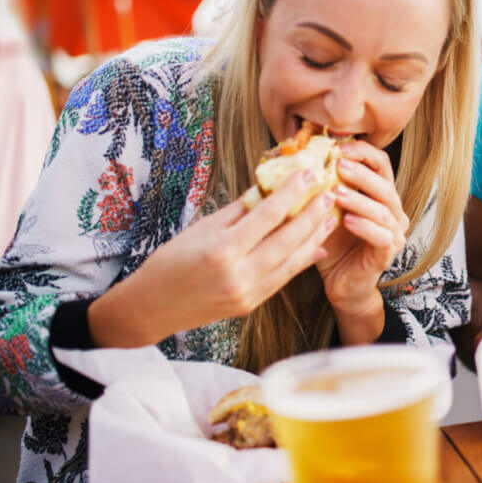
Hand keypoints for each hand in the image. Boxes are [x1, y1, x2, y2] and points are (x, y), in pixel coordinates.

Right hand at [90, 168, 339, 347]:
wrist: (151, 308)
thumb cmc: (170, 261)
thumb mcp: (201, 229)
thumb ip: (238, 212)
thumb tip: (270, 191)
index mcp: (222, 250)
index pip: (267, 216)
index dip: (291, 193)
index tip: (308, 174)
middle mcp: (239, 274)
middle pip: (287, 239)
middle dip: (312, 214)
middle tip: (330, 193)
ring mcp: (247, 293)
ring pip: (291, 261)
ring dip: (314, 237)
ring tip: (331, 217)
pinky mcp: (251, 305)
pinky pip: (283, 279)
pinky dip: (301, 261)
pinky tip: (316, 246)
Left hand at [317, 141, 408, 314]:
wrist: (341, 283)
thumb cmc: (333, 244)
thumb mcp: (326, 210)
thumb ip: (322, 187)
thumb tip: (298, 158)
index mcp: (380, 195)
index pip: (381, 164)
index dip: (363, 152)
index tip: (339, 147)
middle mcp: (393, 211)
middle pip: (385, 184)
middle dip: (361, 173)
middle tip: (338, 165)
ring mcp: (394, 233)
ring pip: (383, 210)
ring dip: (359, 199)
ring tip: (336, 193)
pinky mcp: (388, 253)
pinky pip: (381, 236)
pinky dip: (364, 227)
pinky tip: (347, 221)